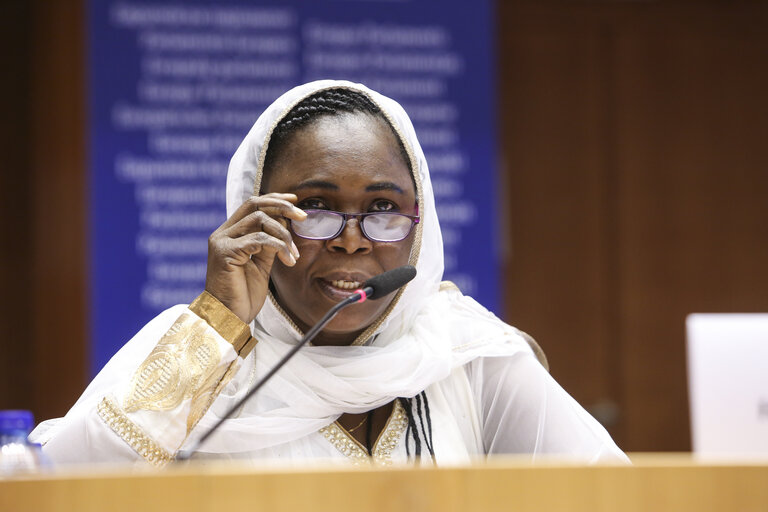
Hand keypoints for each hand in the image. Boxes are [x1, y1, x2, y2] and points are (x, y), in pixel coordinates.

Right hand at [204, 193, 305, 323]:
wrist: (229, 317)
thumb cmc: (243, 294)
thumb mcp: (261, 264)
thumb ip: (268, 243)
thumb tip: (284, 222)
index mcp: (230, 233)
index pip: (252, 205)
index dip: (274, 199)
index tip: (295, 201)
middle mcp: (223, 233)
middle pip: (254, 205)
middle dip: (282, 207)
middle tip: (303, 217)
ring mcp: (221, 242)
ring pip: (259, 220)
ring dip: (284, 234)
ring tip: (294, 254)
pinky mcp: (224, 253)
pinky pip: (258, 239)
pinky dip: (278, 246)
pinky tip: (288, 260)